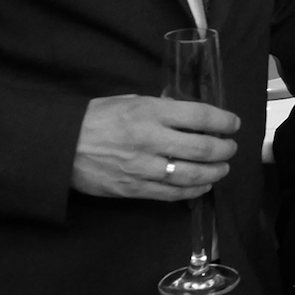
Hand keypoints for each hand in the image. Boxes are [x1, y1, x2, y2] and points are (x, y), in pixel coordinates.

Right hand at [71, 95, 239, 200]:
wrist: (60, 146)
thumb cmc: (96, 118)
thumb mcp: (130, 101)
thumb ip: (160, 107)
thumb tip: (188, 112)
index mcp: (151, 112)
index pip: (200, 116)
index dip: (224, 121)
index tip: (234, 124)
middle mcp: (151, 139)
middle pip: (202, 148)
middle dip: (225, 149)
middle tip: (231, 148)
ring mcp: (143, 167)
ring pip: (191, 174)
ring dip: (214, 172)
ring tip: (222, 168)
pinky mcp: (134, 189)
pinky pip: (172, 194)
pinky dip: (193, 191)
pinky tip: (203, 186)